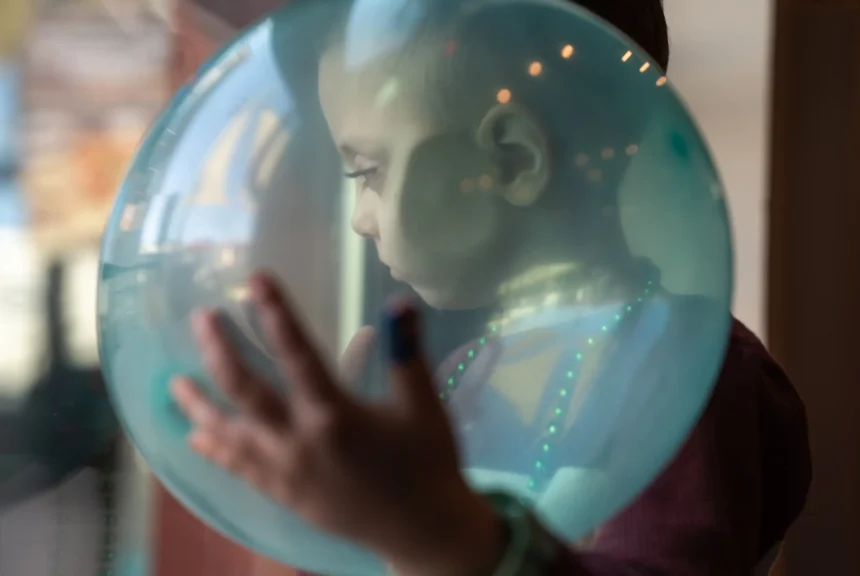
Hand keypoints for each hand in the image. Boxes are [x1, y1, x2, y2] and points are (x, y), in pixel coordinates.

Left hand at [170, 273, 504, 575]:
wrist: (421, 531)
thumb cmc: (426, 462)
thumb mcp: (423, 406)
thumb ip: (407, 353)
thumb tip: (400, 301)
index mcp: (334, 414)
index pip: (296, 352)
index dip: (275, 312)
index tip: (256, 279)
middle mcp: (298, 441)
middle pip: (244, 390)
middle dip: (218, 352)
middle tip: (201, 319)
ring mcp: (284, 472)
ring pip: (228, 435)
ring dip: (199, 407)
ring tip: (175, 385)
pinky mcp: (282, 495)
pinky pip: (237, 469)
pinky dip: (214, 450)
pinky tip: (195, 438)